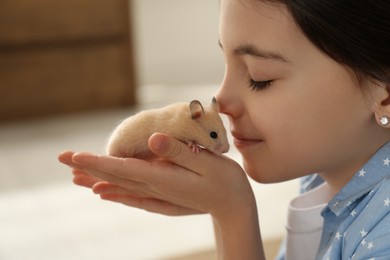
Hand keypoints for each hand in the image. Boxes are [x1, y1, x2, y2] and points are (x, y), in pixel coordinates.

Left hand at [58, 133, 254, 218]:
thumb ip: (179, 151)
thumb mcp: (207, 161)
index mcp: (162, 177)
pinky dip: (114, 192)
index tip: (73, 156)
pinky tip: (104, 193)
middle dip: (87, 167)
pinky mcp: (163, 197)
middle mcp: (155, 188)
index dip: (96, 161)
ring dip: (96, 179)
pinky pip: (131, 195)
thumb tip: (153, 139)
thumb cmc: (225, 180)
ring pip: (119, 186)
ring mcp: (158, 194)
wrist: (234, 207)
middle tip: (63, 159)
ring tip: (75, 177)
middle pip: (114, 177)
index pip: (121, 168)